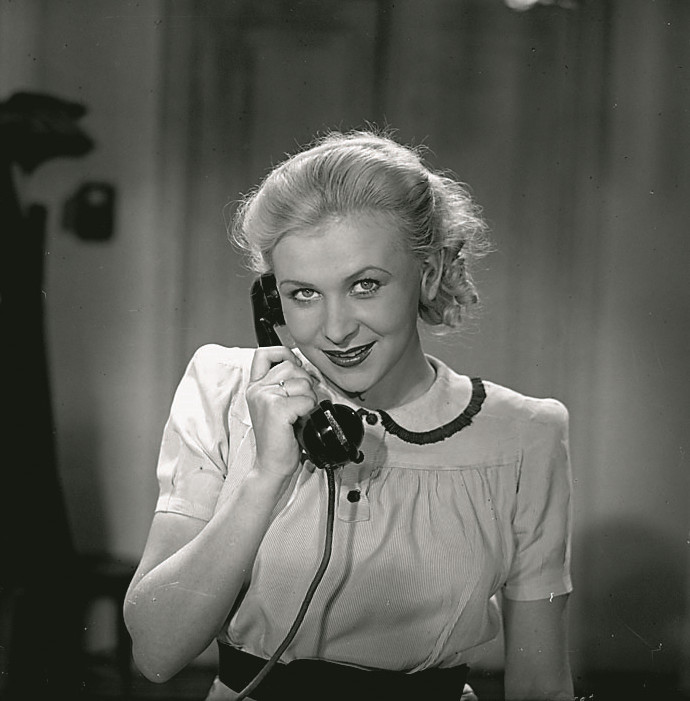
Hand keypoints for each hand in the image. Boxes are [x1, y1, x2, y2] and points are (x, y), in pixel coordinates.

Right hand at [246, 346, 317, 476]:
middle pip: (292, 366)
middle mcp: (257, 389)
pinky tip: (299, 421)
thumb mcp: (274, 405)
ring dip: (308, 398)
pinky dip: (309, 410)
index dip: (284, 354)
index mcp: (255, 386)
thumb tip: (303, 368)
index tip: (295, 367)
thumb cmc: (278, 437)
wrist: (271, 464)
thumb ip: (281, 384)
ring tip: (298, 414)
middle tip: (299, 404)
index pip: (265, 353)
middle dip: (304, 383)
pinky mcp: (276, 409)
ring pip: (303, 382)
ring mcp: (265, 398)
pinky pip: (306, 399)